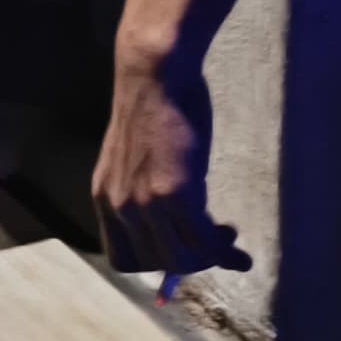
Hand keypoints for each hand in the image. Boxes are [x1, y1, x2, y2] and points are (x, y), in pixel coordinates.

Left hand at [93, 51, 249, 279]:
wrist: (155, 76)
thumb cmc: (153, 110)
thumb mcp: (137, 162)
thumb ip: (146, 194)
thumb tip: (179, 227)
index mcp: (105, 198)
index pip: (121, 258)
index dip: (152, 264)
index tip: (179, 253)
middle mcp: (119, 206)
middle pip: (153, 262)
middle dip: (188, 262)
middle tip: (213, 245)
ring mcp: (145, 203)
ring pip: (179, 258)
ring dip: (209, 258)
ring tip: (228, 240)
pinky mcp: (173, 194)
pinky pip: (201, 239)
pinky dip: (222, 251)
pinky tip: (236, 244)